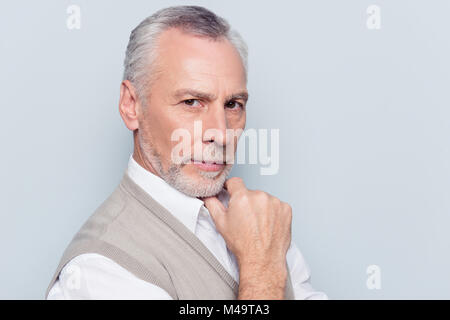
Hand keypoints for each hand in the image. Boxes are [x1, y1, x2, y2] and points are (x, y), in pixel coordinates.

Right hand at [203, 177, 291, 295]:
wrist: (262, 260)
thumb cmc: (243, 245)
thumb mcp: (221, 223)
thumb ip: (212, 204)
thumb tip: (209, 195)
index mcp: (242, 197)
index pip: (235, 182)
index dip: (231, 188)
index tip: (231, 192)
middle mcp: (260, 197)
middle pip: (250, 192)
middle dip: (247, 202)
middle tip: (245, 218)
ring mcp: (275, 202)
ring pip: (264, 199)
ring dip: (261, 207)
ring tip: (258, 223)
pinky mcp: (286, 209)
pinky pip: (277, 205)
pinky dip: (273, 212)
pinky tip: (268, 224)